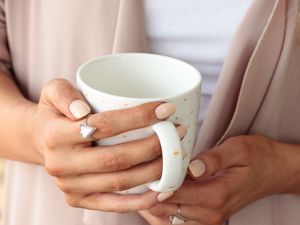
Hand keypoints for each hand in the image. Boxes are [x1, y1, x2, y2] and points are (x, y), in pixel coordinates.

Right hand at [33, 78, 183, 212]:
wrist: (42, 140)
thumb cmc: (58, 113)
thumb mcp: (53, 91)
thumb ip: (64, 93)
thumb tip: (82, 111)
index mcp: (54, 135)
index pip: (104, 125)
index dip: (139, 117)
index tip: (166, 109)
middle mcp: (60, 164)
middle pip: (116, 158)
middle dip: (153, 146)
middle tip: (177, 132)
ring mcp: (70, 186)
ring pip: (119, 182)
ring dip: (154, 171)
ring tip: (175, 155)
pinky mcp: (79, 200)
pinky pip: (114, 205)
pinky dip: (141, 201)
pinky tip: (162, 189)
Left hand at [140, 135, 298, 224]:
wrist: (275, 171)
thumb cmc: (257, 156)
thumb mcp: (238, 149)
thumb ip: (214, 159)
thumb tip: (191, 167)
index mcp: (216, 194)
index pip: (175, 192)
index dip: (156, 182)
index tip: (140, 170)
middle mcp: (211, 212)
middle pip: (169, 208)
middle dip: (149, 194)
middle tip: (134, 176)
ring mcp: (209, 217)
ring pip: (170, 217)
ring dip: (154, 204)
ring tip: (140, 184)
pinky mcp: (208, 215)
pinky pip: (179, 219)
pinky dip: (164, 210)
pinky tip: (156, 195)